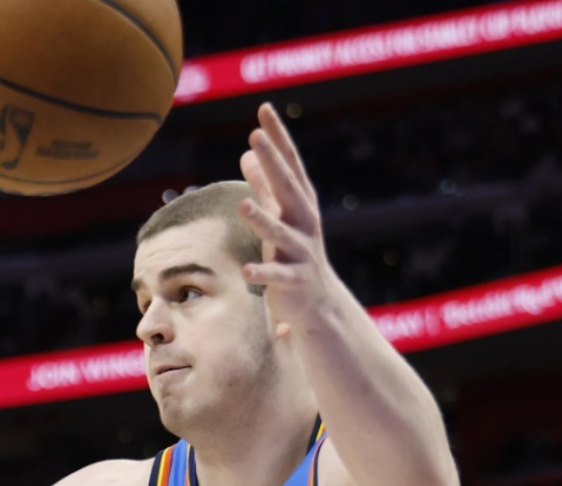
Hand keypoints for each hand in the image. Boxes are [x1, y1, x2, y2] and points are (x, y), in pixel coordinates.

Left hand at [238, 103, 337, 333]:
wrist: (317, 300)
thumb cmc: (294, 251)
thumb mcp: (280, 214)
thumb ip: (263, 185)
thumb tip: (248, 152)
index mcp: (299, 204)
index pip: (288, 164)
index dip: (278, 138)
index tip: (264, 109)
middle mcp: (304, 223)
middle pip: (288, 189)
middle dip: (274, 163)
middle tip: (256, 137)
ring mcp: (301, 251)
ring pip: (281, 233)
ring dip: (263, 220)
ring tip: (243, 206)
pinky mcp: (294, 281)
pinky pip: (276, 276)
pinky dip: (262, 273)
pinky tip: (246, 271)